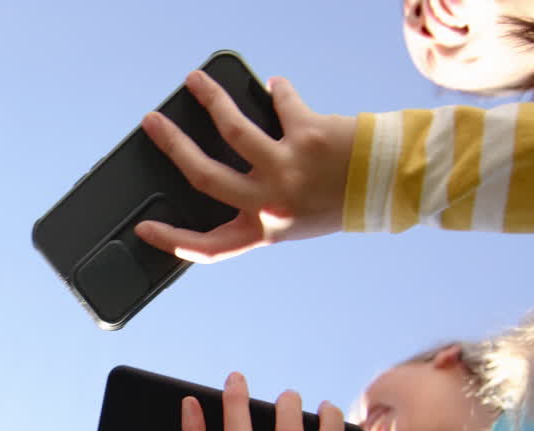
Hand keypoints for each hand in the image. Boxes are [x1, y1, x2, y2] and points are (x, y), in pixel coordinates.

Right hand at [135, 73, 355, 261]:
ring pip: (233, 128)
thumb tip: (211, 170)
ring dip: (211, 99)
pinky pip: (282, 103)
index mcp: (266, 231)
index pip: (209, 247)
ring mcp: (288, 167)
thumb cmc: (336, 204)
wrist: (390, 185)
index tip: (143, 227)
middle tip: (152, 122)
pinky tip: (275, 86)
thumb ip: (256, 205)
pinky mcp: (308, 134)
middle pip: (205, 174)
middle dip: (173, 145)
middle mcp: (272, 202)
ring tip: (196, 81)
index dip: (172, 239)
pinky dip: (278, 92)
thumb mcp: (291, 219)